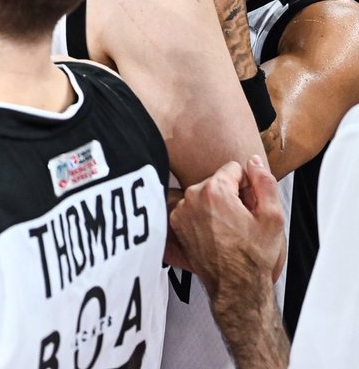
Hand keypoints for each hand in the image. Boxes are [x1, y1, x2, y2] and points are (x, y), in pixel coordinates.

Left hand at [169, 155, 286, 293]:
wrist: (236, 287)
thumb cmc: (254, 257)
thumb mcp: (272, 218)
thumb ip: (264, 183)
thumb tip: (254, 161)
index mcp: (214, 191)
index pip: (233, 168)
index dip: (246, 186)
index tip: (249, 204)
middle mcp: (192, 197)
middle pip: (217, 181)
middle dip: (230, 195)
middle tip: (241, 220)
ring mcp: (181, 210)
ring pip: (204, 194)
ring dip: (216, 205)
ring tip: (229, 229)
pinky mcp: (176, 223)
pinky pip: (192, 208)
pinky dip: (203, 216)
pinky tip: (215, 233)